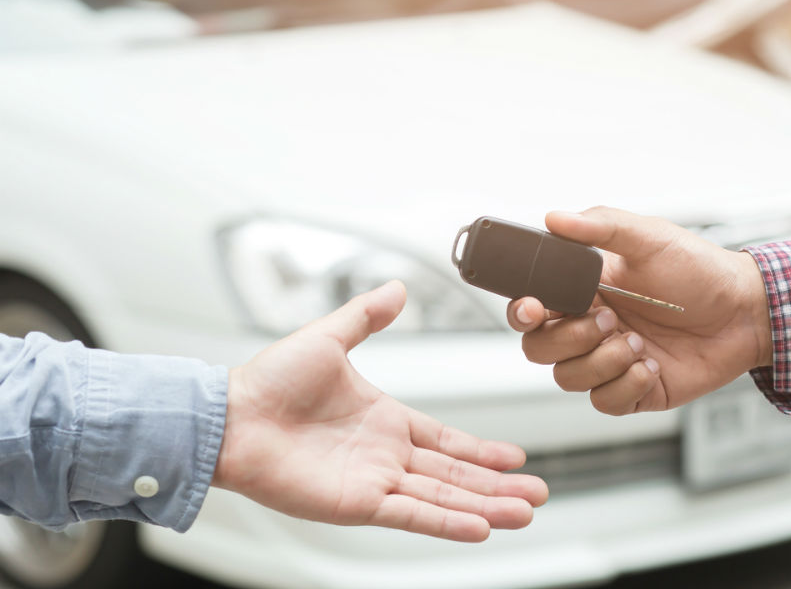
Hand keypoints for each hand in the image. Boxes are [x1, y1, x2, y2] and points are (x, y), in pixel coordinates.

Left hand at [214, 281, 547, 541]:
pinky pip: (411, 513)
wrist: (231, 416)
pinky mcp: (356, 502)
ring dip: (485, 506)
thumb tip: (396, 287)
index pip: (445, 439)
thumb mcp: (329, 337)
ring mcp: (373, 480)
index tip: (514, 456)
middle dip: (497, 485)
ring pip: (442, 497)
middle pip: (454, 474)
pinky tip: (480, 526)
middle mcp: (384, 454)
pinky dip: (447, 522)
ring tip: (523, 513)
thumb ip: (366, 316)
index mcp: (384, 419)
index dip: (481, 450)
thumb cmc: (270, 381)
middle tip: (537, 493)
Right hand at [508, 207, 771, 414]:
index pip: (530, 308)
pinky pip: (605, 402)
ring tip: (639, 343)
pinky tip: (652, 366)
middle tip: (610, 319)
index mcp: (583, 291)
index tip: (535, 307)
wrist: (746, 312)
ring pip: (568, 378)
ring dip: (602, 361)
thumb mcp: (649, 238)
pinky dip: (626, 385)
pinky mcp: (633, 391)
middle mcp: (589, 328)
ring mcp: (609, 361)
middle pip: (539, 348)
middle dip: (569, 338)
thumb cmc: (699, 270)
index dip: (522, 313)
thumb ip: (600, 226)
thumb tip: (554, 218)